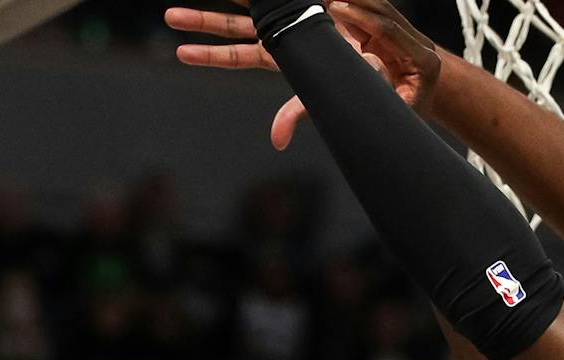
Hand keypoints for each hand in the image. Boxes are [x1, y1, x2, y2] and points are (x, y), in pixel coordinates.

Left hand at [166, 0, 440, 150]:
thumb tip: (272, 141)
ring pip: (252, 7)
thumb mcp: (325, 95)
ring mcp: (293, 16)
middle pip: (233, 27)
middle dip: (202, 20)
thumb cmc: (363, 80)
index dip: (209, 53)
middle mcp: (281, 33)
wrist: (395, 57)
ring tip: (190, 5)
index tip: (178, 51)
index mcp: (281, 56)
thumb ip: (295, 113)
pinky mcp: (309, 3)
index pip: (237, 56)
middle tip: (169, 14)